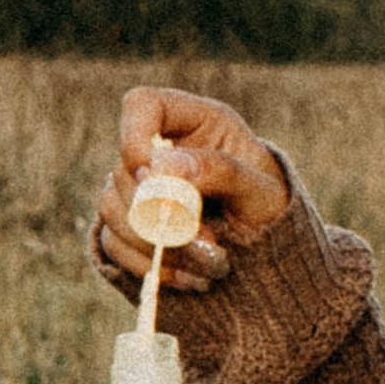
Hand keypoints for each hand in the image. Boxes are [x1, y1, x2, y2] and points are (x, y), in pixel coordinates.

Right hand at [90, 86, 291, 295]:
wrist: (271, 250)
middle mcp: (159, 150)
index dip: (134, 136)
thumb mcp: (262, 192)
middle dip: (162, 215)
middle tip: (208, 242)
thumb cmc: (271, 209)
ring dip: (157, 247)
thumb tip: (162, 167)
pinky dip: (147, 266)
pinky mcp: (130, 226)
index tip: (151, 177)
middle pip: (124, 170)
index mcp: (195, 123)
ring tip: (207, 267)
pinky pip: (114, 244)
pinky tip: (187, 278)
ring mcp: (139, 188)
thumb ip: (221, 172)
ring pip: (112, 210)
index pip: (142, 105)